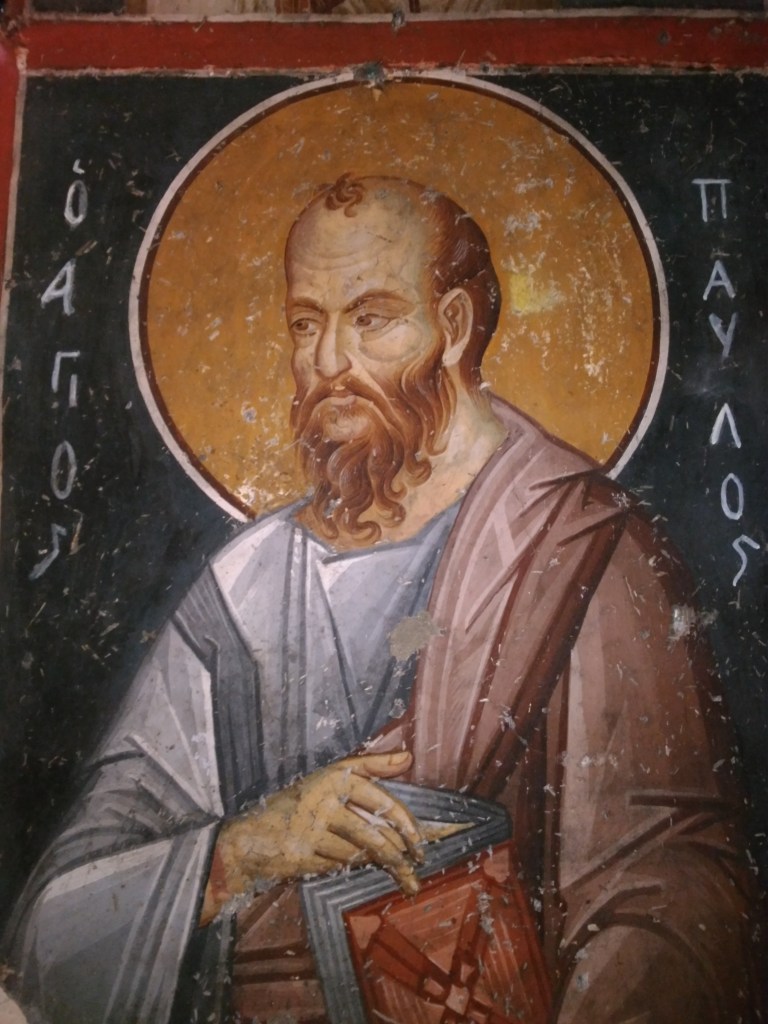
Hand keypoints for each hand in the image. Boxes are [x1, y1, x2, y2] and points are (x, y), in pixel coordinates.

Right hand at [201, 751, 422, 923]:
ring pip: (360, 852)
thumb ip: (369, 767)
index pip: (378, 797)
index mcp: (332, 776)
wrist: (249, 838)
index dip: (404, 820)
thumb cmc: (296, 805)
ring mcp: (311, 829)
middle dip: (401, 853)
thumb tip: (407, 756)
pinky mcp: (304, 855)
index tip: (421, 839)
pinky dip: (350, 865)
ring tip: (405, 878)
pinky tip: (351, 863)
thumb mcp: (328, 778)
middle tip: (419, 864)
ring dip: (384, 865)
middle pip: (374, 832)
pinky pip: (341, 864)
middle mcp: (322, 800)